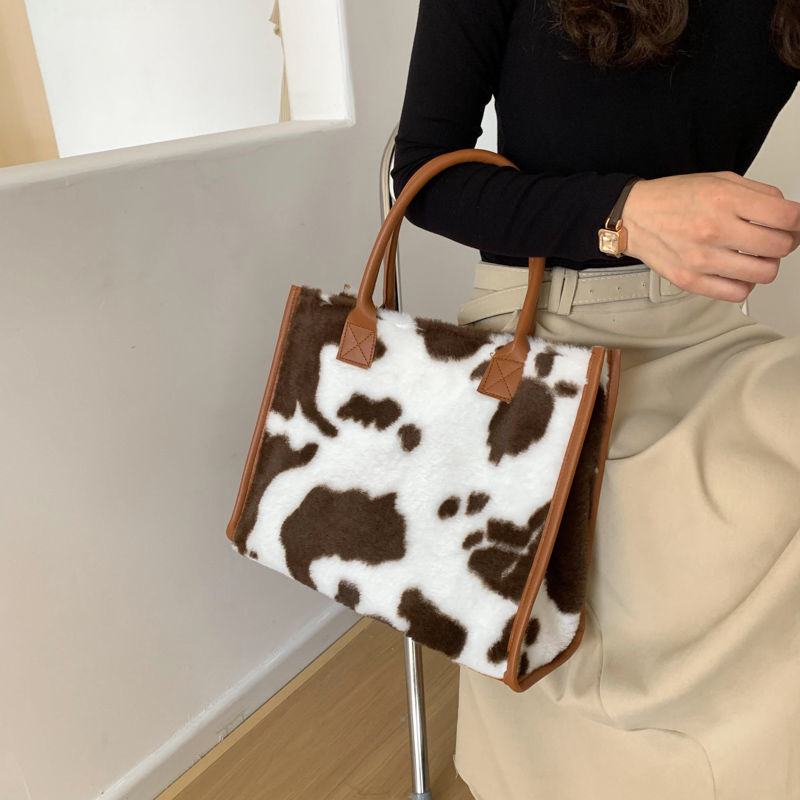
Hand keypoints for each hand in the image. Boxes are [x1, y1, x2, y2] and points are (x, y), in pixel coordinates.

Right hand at [620, 172, 799, 301]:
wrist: (634, 217)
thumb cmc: (673, 199)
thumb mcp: (720, 180)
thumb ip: (759, 194)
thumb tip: (788, 216)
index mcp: (724, 200)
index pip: (787, 217)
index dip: (797, 221)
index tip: (791, 223)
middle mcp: (714, 229)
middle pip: (780, 247)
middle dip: (783, 242)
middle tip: (772, 239)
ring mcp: (702, 259)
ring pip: (764, 273)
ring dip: (765, 265)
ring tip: (753, 256)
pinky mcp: (691, 280)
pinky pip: (737, 293)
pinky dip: (744, 284)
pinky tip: (736, 272)